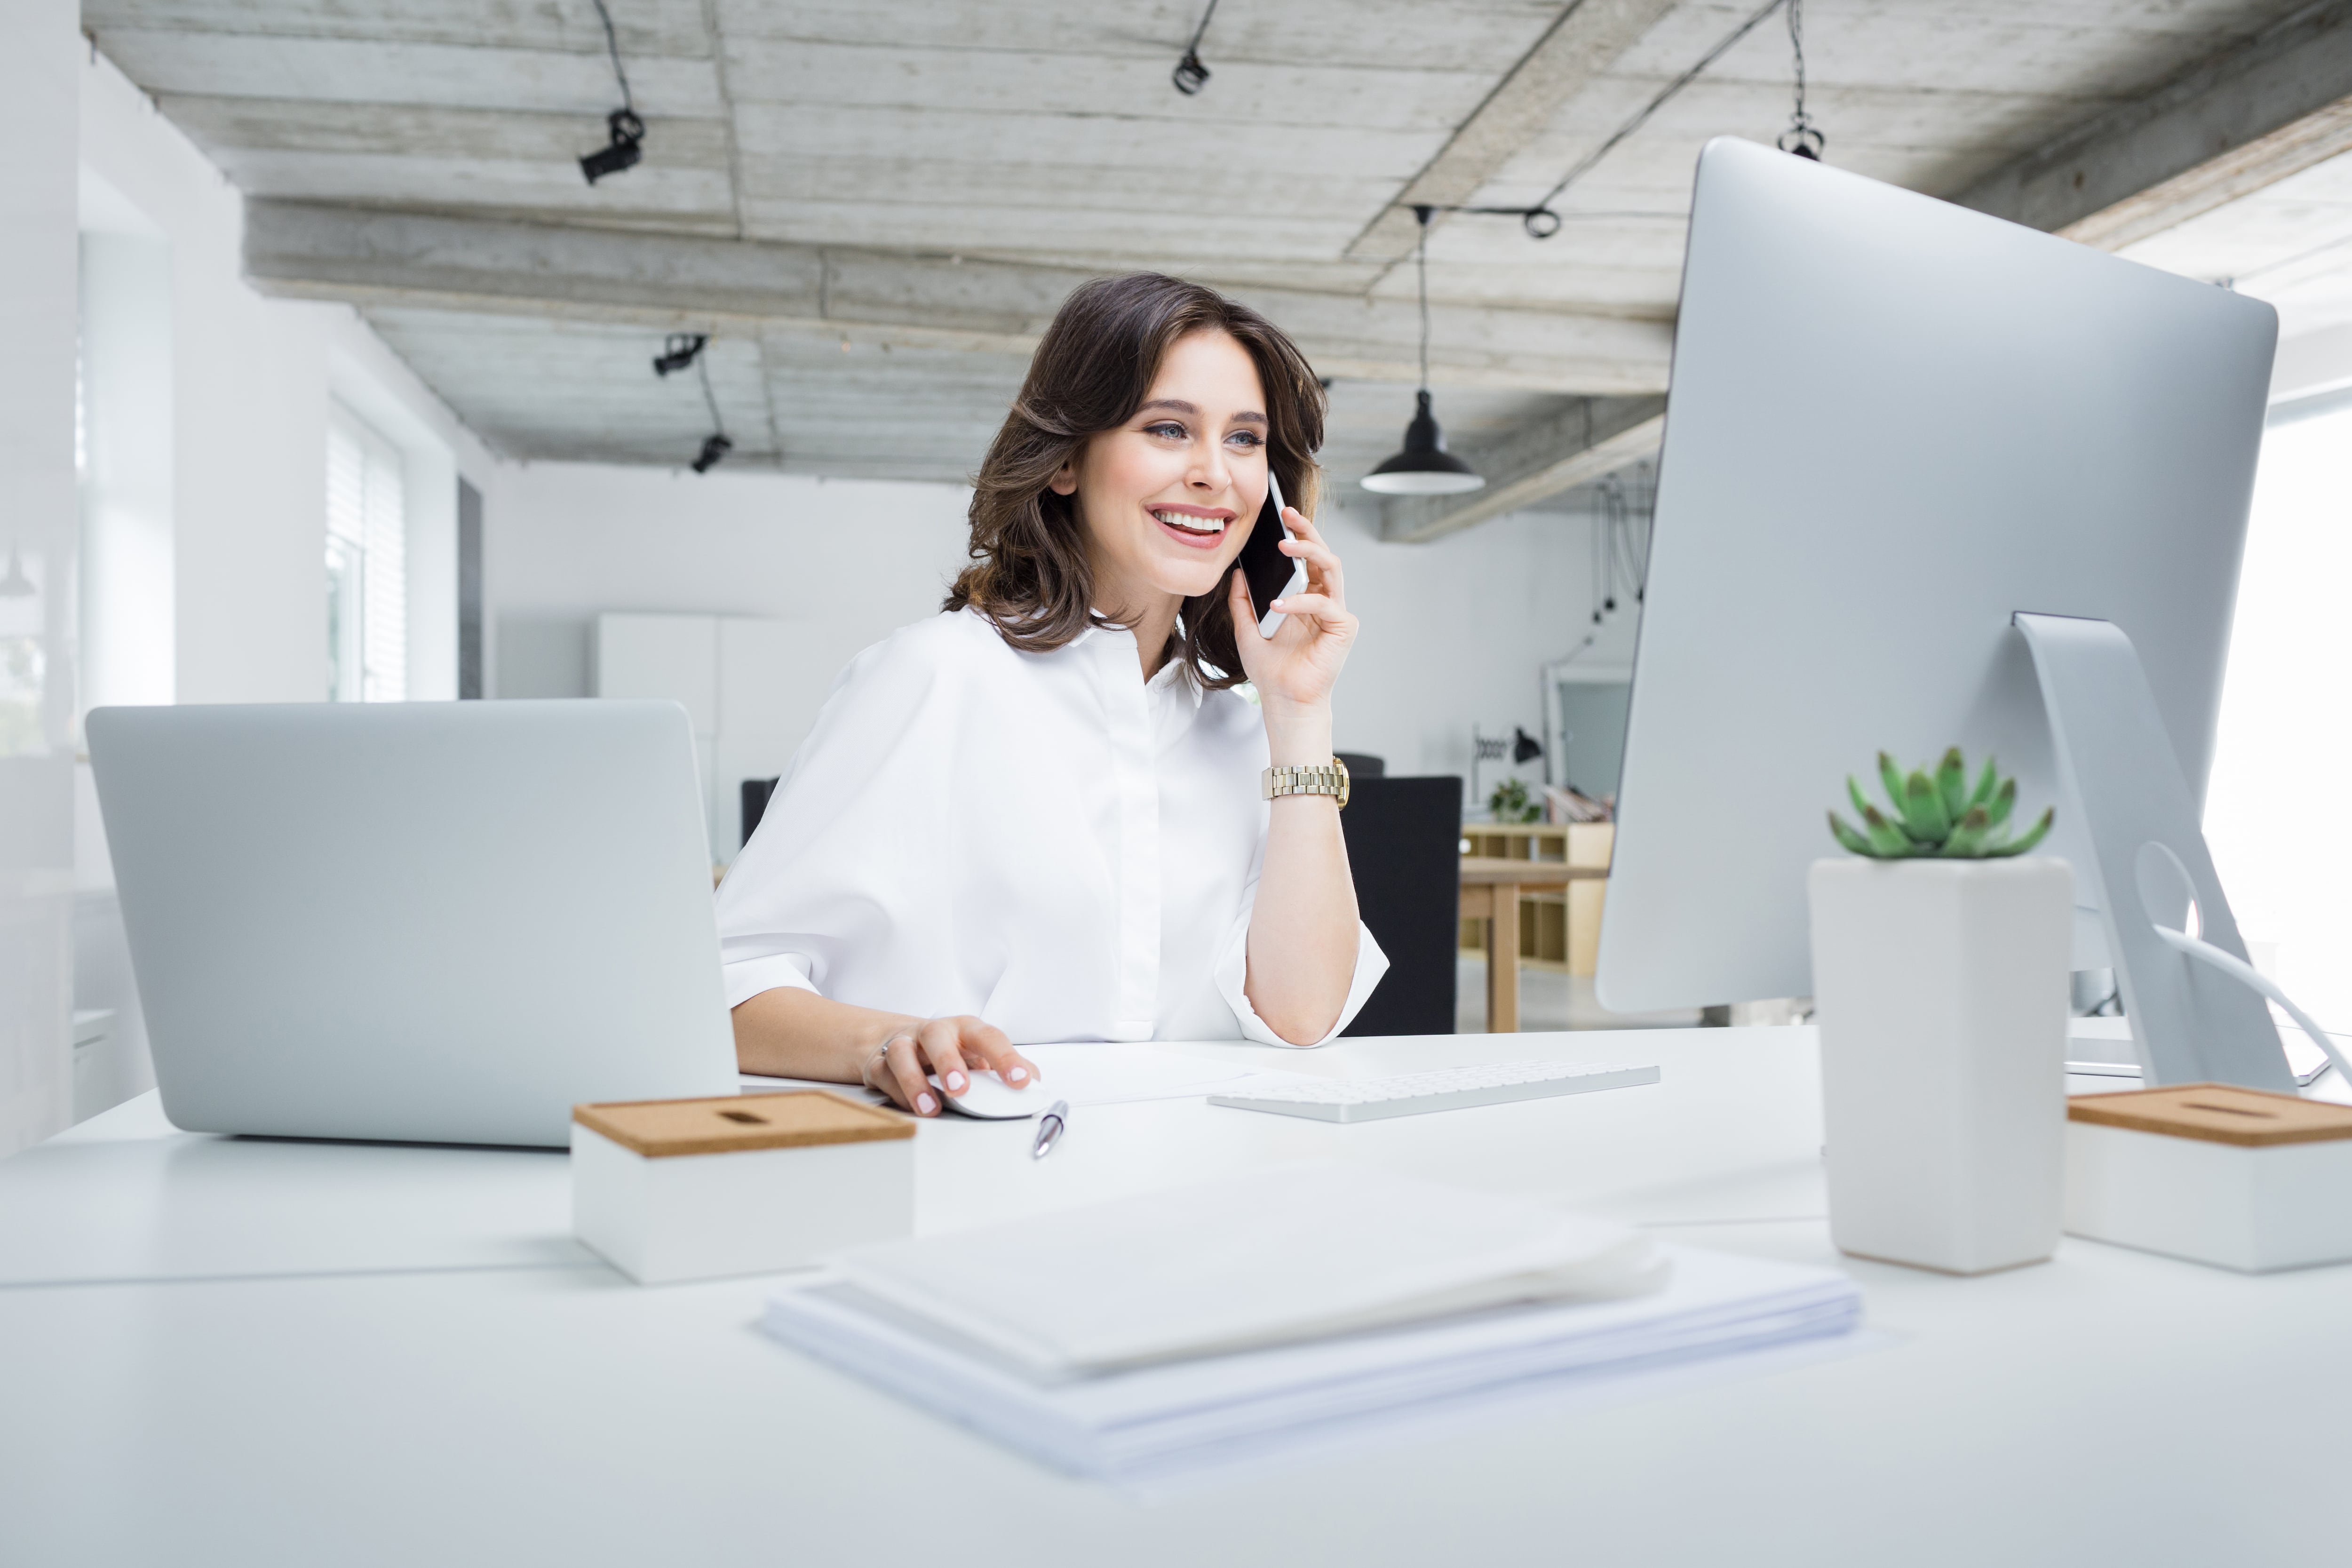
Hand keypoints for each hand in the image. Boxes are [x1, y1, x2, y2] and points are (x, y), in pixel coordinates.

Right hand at [858, 1016, 1038, 1116]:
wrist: (898, 1040)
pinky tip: (911, 1110)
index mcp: (965, 1030)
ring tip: (931, 1108)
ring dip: (916, 1082)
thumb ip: (1008, 1067)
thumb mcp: (980, 1054)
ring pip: (903, 1054)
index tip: (1019, 1081)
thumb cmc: (948, 1050)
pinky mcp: (880, 1064)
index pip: (988, 1037)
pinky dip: (897, 1094)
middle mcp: (934, 1033)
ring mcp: (904, 1046)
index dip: (1005, 1057)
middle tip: (961, 1089)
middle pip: (938, 1037)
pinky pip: (884, 1076)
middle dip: (949, 1062)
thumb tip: (1036, 1083)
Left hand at [1226, 507, 1356, 718]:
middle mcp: (1325, 601)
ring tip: (1286, 545)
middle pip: (1324, 555)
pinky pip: (1325, 603)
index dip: (1299, 533)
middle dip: (1308, 531)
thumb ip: (1242, 601)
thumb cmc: (1270, 669)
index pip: (1307, 558)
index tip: (1282, 514)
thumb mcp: (1245, 629)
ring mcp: (1336, 613)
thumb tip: (1237, 572)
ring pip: (1332, 568)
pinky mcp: (1343, 628)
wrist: (1282, 700)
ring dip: (1310, 551)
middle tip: (1289, 516)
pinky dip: (1301, 601)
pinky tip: (1278, 605)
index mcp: (1306, 598)